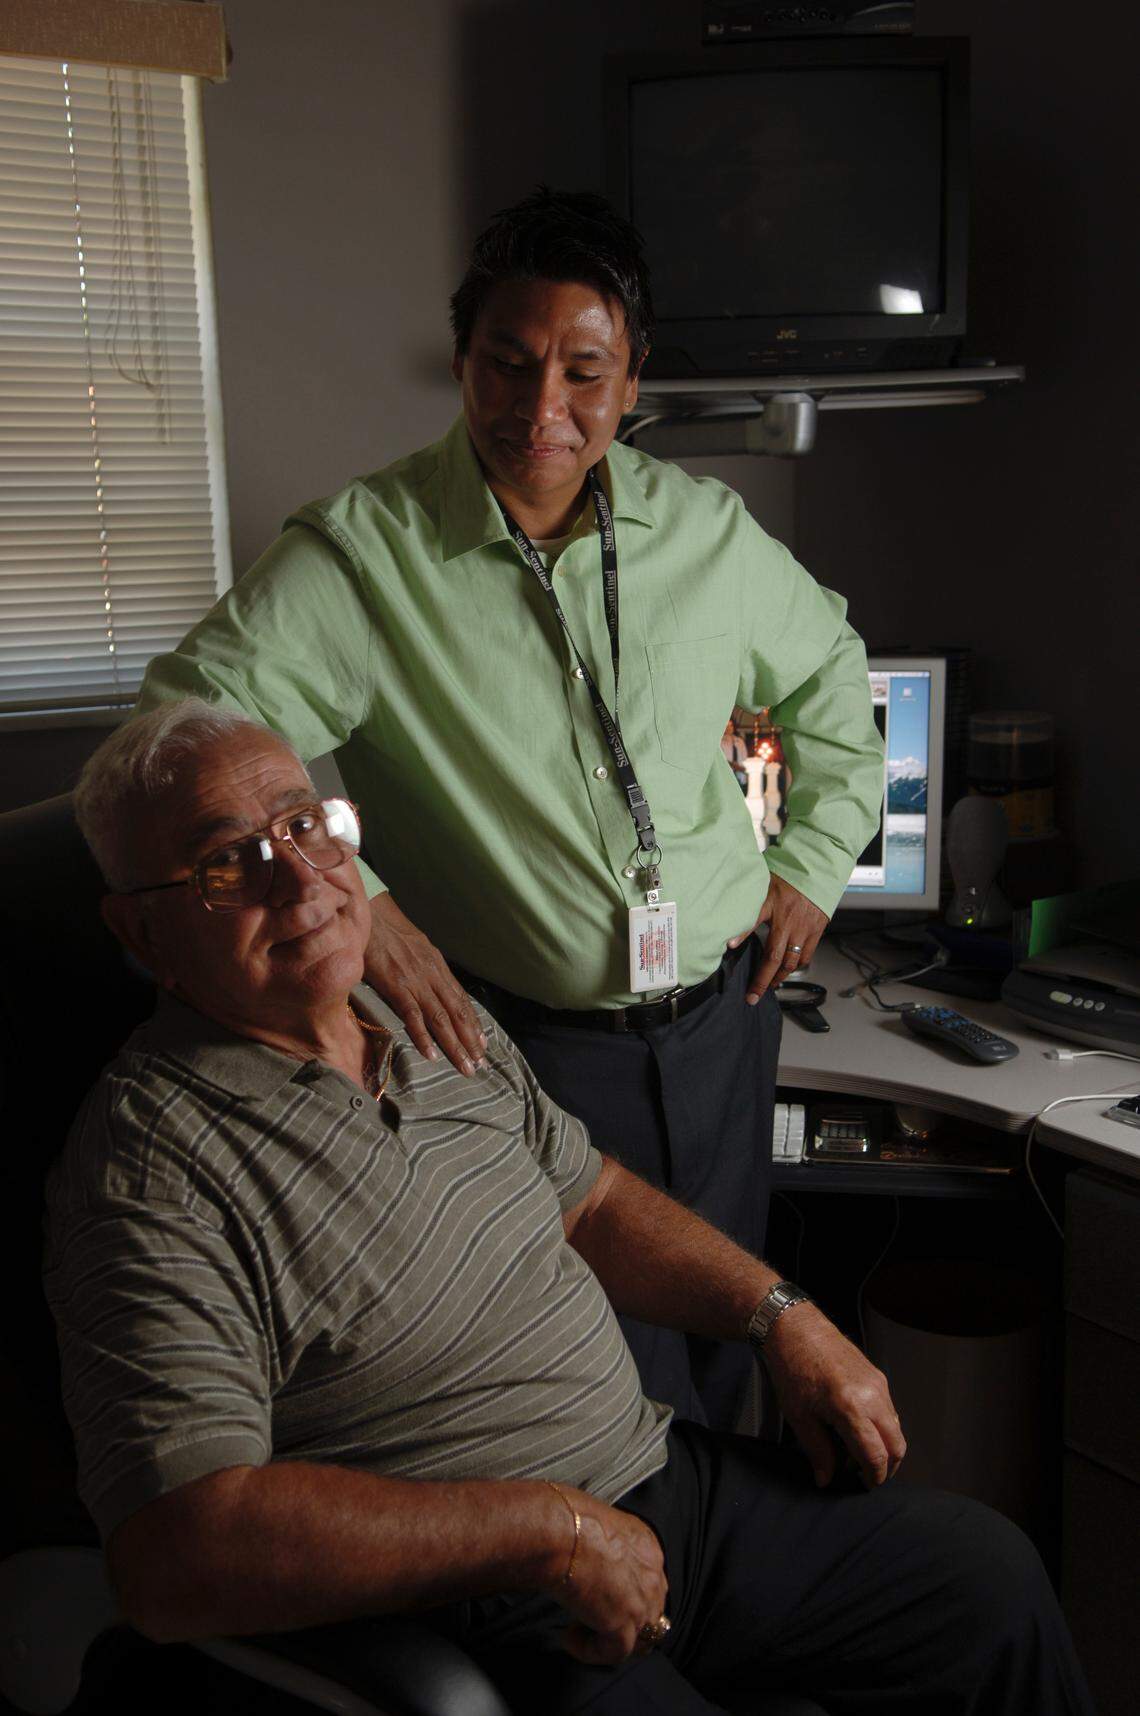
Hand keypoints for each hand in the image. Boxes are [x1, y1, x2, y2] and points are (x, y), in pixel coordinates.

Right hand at [365, 893, 486, 1075]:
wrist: (369, 915)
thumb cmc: (387, 931)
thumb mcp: (415, 947)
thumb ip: (424, 967)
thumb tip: (430, 985)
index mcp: (437, 966)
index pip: (460, 1000)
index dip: (472, 1023)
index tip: (482, 1043)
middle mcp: (432, 974)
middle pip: (456, 1012)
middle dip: (469, 1040)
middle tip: (479, 1063)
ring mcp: (416, 980)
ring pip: (440, 1018)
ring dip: (454, 1045)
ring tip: (465, 1066)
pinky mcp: (396, 985)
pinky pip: (412, 1015)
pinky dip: (423, 1036)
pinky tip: (431, 1054)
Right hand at [547, 1491, 668, 1665]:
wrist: (559, 1531)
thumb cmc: (564, 1517)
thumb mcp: (597, 1521)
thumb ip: (601, 1542)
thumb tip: (583, 1553)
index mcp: (646, 1544)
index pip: (648, 1580)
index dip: (624, 1593)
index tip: (596, 1593)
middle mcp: (652, 1573)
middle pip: (650, 1611)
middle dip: (622, 1619)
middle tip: (590, 1616)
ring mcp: (642, 1602)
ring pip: (638, 1637)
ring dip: (609, 1637)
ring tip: (579, 1629)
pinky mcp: (624, 1625)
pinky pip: (614, 1653)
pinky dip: (590, 1650)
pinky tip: (569, 1637)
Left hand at [727, 873, 828, 1002]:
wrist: (817, 869)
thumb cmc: (788, 875)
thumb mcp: (762, 883)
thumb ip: (748, 901)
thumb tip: (729, 917)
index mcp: (771, 904)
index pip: (752, 921)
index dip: (740, 934)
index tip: (728, 947)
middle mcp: (788, 920)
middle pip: (774, 957)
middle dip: (763, 980)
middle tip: (753, 996)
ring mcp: (804, 928)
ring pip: (791, 961)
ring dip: (780, 976)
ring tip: (770, 985)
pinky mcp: (817, 930)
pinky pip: (807, 955)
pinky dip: (797, 966)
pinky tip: (788, 970)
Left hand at [761, 1302, 905, 1489]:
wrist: (796, 1329)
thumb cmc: (793, 1368)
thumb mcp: (799, 1416)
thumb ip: (817, 1451)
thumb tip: (826, 1478)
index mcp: (851, 1408)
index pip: (877, 1455)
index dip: (874, 1477)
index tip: (864, 1485)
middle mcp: (872, 1396)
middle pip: (897, 1445)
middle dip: (888, 1466)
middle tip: (868, 1476)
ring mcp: (878, 1384)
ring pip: (897, 1427)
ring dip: (886, 1446)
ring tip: (859, 1454)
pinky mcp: (878, 1376)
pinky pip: (890, 1410)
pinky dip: (882, 1427)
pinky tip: (860, 1430)